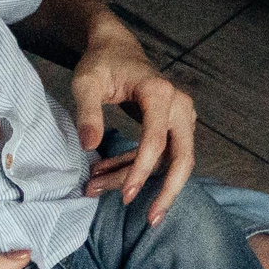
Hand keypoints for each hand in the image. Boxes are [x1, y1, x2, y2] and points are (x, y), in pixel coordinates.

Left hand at [70, 20, 196, 224]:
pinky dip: (136, 167)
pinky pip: (162, 154)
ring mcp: (182, 115)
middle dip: (167, 192)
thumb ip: (87, 113)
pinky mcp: (176, 124)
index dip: (141, 171)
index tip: (125, 196)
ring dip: (140, 179)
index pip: (157, 141)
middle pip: (183, 158)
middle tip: (151, 220)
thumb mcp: (85, 83)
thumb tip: (88, 146)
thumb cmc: (100, 63)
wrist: (116, 48)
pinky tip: (106, 175)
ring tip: (99, 187)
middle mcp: (179, 105)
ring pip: (171, 161)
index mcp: (160, 93)